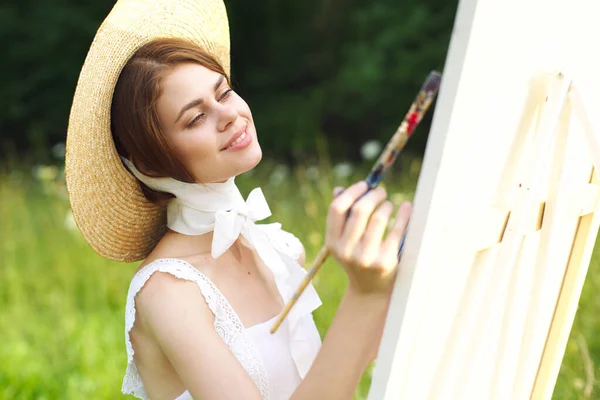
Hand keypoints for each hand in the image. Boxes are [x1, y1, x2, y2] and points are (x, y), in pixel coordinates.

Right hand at [325, 181, 410, 295]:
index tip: (364, 185)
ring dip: (386, 205)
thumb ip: (341, 217)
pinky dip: (403, 215)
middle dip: (373, 195)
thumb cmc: (358, 257)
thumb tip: (339, 189)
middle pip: (359, 210)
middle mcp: (346, 250)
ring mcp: (365, 257)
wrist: (371, 291)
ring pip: (378, 218)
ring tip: (389, 205)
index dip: (351, 192)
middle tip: (381, 191)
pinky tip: (406, 208)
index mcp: (332, 242)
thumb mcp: (344, 241)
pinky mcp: (385, 262)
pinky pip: (396, 231)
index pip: (337, 208)